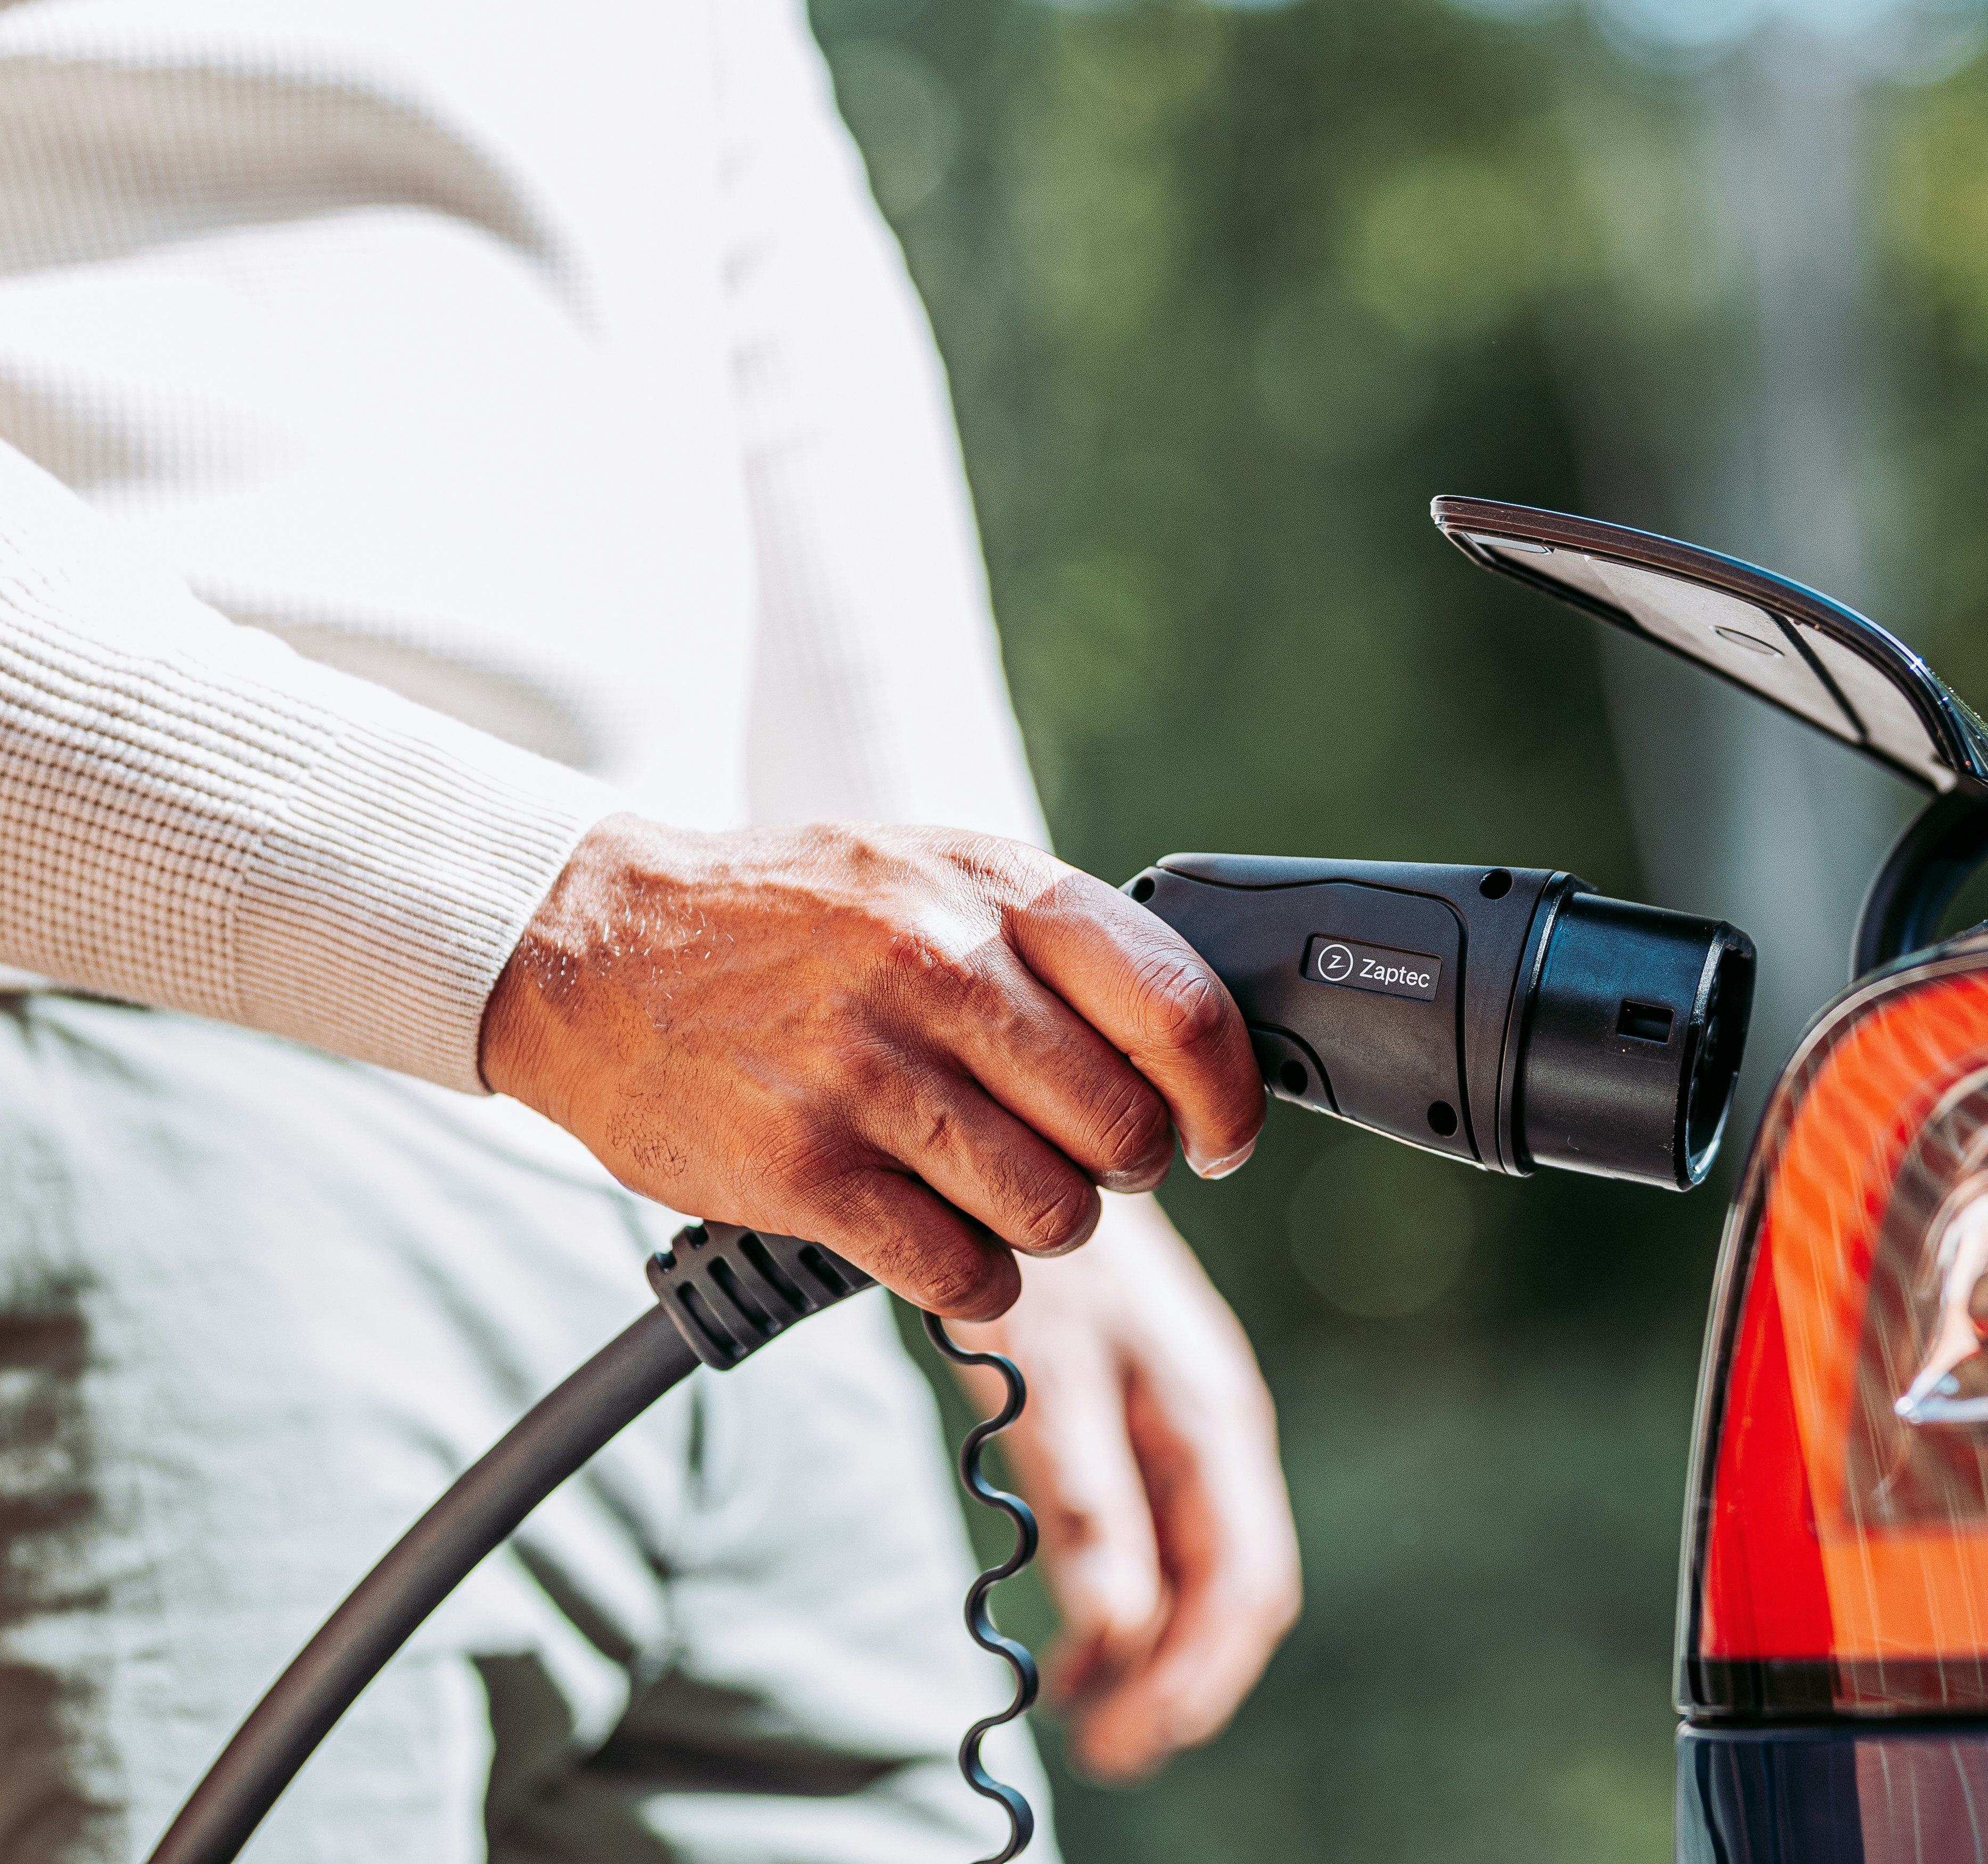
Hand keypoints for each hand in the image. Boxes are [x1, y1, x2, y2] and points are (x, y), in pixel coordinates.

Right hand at [479, 814, 1266, 1317]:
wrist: (593, 945)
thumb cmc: (796, 921)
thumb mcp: (938, 876)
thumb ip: (1062, 947)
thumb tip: (1195, 1050)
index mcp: (994, 889)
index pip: (1180, 1013)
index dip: (1226, 1099)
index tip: (1219, 1138)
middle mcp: (938, 970)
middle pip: (1124, 1134)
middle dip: (1118, 1171)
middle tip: (1069, 1158)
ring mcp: (866, 1074)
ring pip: (1052, 1214)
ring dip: (1042, 1227)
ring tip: (988, 1191)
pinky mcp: (801, 1170)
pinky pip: (960, 1273)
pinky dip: (975, 1279)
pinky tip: (941, 1241)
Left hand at [949, 1196, 1300, 1780]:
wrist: (1027, 1133)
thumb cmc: (1039, 1247)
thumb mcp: (1052, 1378)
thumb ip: (1089, 1502)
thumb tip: (1116, 1629)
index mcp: (1213, 1422)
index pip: (1240, 1585)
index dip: (1190, 1678)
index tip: (1122, 1736)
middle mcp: (1213, 1427)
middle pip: (1230, 1590)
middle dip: (1179, 1682)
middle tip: (1105, 1746)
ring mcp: (1184, 1420)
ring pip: (1198, 1567)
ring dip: (1155, 1648)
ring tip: (1091, 1708)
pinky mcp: (1143, 1413)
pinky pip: (1162, 1531)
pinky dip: (1131, 1596)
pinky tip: (1083, 1624)